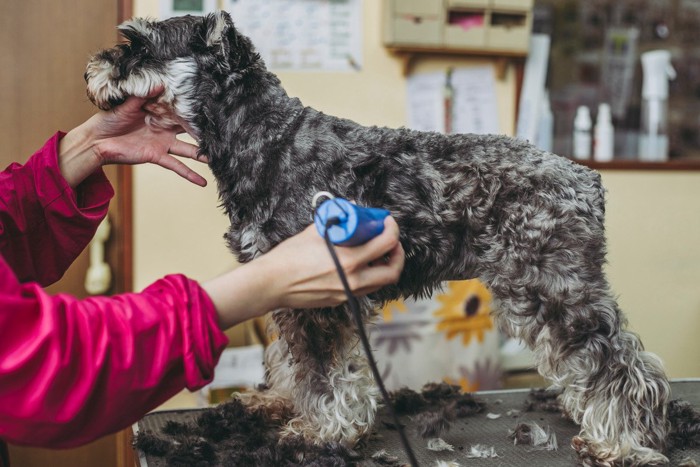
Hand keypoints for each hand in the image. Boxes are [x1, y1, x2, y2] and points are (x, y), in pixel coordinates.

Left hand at [58, 88, 205, 187]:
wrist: (97, 139)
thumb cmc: (110, 117)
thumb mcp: (127, 103)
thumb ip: (143, 94)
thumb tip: (160, 83)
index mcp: (160, 112)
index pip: (182, 110)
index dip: (196, 109)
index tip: (213, 107)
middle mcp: (166, 128)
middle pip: (190, 130)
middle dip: (206, 132)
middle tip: (225, 134)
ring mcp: (163, 143)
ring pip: (188, 150)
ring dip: (203, 155)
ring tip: (219, 160)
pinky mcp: (157, 156)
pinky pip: (177, 167)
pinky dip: (189, 175)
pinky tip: (202, 182)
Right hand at [203, 217, 404, 328]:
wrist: (272, 284)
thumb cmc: (289, 258)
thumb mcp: (314, 232)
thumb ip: (335, 220)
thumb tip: (349, 208)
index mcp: (349, 262)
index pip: (385, 244)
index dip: (392, 230)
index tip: (388, 222)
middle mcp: (353, 281)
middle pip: (392, 271)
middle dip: (397, 254)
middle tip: (391, 242)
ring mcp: (348, 293)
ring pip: (380, 283)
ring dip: (385, 267)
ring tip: (378, 253)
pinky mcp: (341, 300)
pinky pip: (364, 289)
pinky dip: (369, 276)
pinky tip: (361, 264)